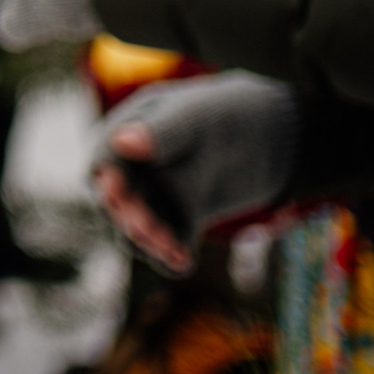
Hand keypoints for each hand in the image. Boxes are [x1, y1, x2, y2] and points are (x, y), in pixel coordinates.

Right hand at [89, 72, 298, 275]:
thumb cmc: (224, 113)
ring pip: (139, 230)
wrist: (268, 135)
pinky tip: (184, 261)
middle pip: (117, 204)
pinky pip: (171, 244)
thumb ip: (160, 132)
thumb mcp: (194, 118)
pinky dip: (172, 256)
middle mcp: (137, 171)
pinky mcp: (184, 220)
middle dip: (129, 217)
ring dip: (148, 242)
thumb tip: (121, 143)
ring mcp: (159, 197)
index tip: (116, 192)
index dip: (106, 178)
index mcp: (127, 136)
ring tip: (170, 248)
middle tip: (146, 228)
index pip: (104, 163)